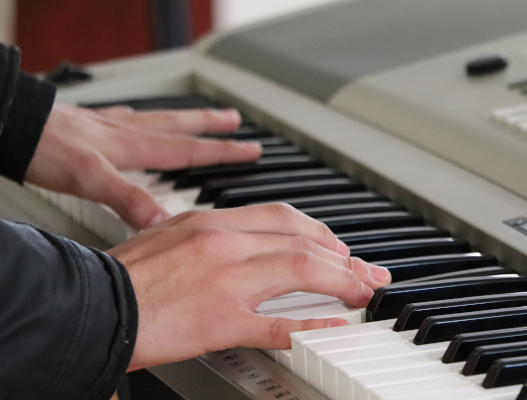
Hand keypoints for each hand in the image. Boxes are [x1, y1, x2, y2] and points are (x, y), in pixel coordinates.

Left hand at [26, 103, 262, 229]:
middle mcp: (128, 133)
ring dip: (185, 119)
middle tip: (236, 122)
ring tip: (202, 115)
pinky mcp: (91, 126)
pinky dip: (144, 120)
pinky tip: (138, 122)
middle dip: (211, 127)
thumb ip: (130, 199)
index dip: (223, 152)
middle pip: (180, 127)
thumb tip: (166, 223)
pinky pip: (130, 119)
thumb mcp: (92, 180)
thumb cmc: (46, 150)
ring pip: (158, 120)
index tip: (251, 150)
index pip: (191, 150)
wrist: (11, 126)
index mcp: (136, 147)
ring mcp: (111, 127)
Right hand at [106, 204, 391, 370]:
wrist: (87, 304)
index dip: (320, 232)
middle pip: (302, 240)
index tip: (338, 247)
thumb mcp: (166, 237)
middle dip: (343, 255)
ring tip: (363, 291)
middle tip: (367, 270)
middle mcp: (224, 241)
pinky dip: (313, 325)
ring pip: (302, 268)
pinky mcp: (221, 319)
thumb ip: (206, 238)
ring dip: (341, 280)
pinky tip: (335, 325)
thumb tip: (238, 245)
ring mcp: (227, 279)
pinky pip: (280, 323)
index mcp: (210, 221)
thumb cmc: (119, 276)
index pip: (283, 217)